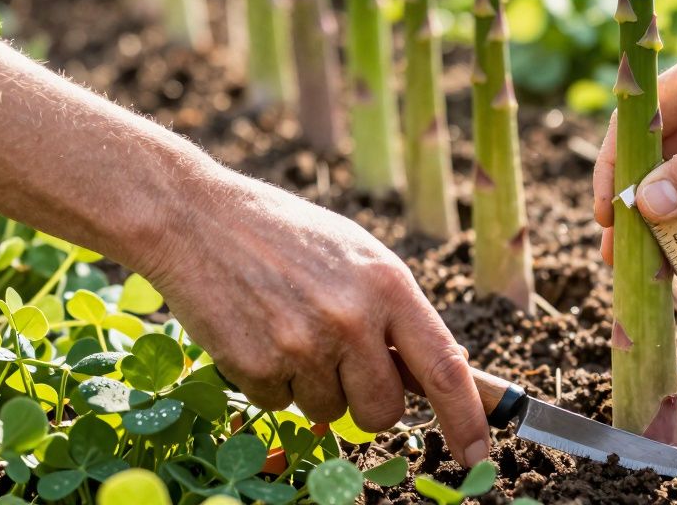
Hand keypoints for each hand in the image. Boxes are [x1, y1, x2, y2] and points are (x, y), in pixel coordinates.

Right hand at [141, 169, 489, 466]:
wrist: (196, 217)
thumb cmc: (285, 235)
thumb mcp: (357, 255)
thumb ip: (393, 312)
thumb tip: (430, 374)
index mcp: (389, 284)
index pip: (445, 369)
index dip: (467, 420)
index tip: (479, 458)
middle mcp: (353, 318)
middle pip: (383, 410)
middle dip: (367, 403)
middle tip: (340, 361)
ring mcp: (303, 344)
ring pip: (329, 412)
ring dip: (312, 385)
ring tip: (288, 325)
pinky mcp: (254, 365)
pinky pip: (279, 404)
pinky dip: (270, 380)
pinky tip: (257, 330)